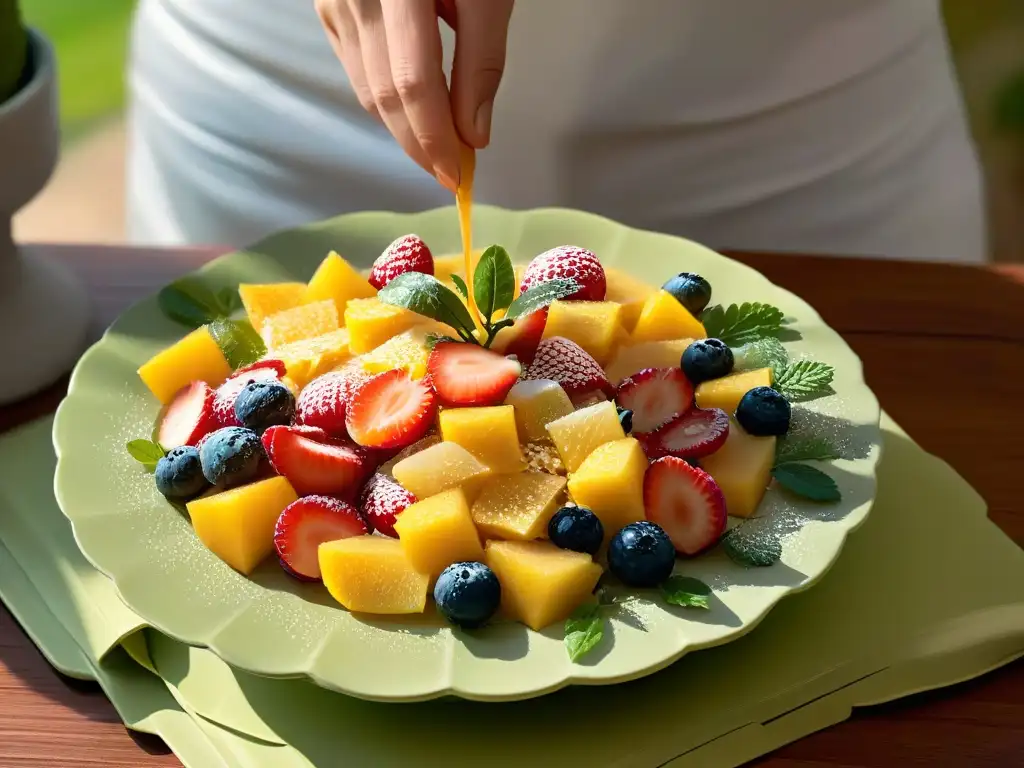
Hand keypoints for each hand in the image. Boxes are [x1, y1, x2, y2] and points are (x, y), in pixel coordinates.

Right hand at [315, 0, 514, 190]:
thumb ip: (482, 60)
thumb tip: (473, 134)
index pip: (411, 81)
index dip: (434, 136)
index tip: (459, 174)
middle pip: (382, 93)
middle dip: (419, 143)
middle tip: (451, 171)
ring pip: (364, 87)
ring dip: (401, 127)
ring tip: (437, 147)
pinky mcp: (327, 4)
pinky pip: (353, 67)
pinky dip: (382, 98)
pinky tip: (411, 110)